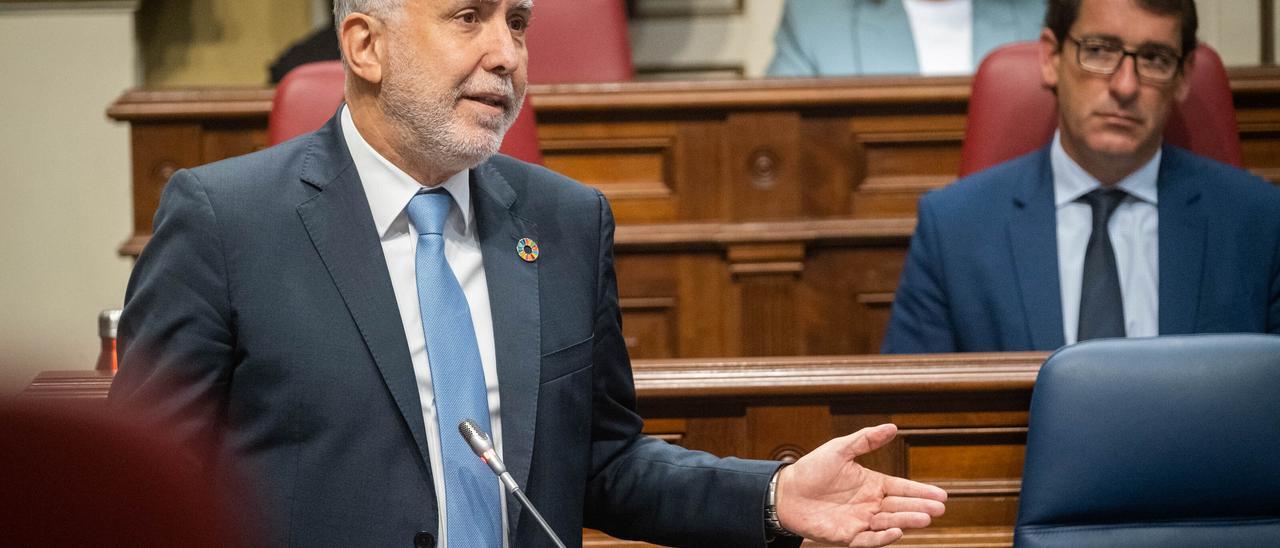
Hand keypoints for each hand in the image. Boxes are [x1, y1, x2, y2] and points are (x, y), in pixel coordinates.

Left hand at [775, 424, 946, 546]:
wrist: (785, 492)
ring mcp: (860, 521)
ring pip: (889, 522)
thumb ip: (866, 440)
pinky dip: (884, 537)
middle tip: (940, 508)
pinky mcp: (847, 536)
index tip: (942, 495)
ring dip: (907, 521)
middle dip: (920, 507)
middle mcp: (869, 504)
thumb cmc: (811, 470)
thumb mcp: (840, 449)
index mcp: (871, 484)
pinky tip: (897, 531)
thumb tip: (892, 426)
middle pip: (900, 507)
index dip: (920, 492)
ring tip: (925, 518)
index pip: (901, 488)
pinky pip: (869, 539)